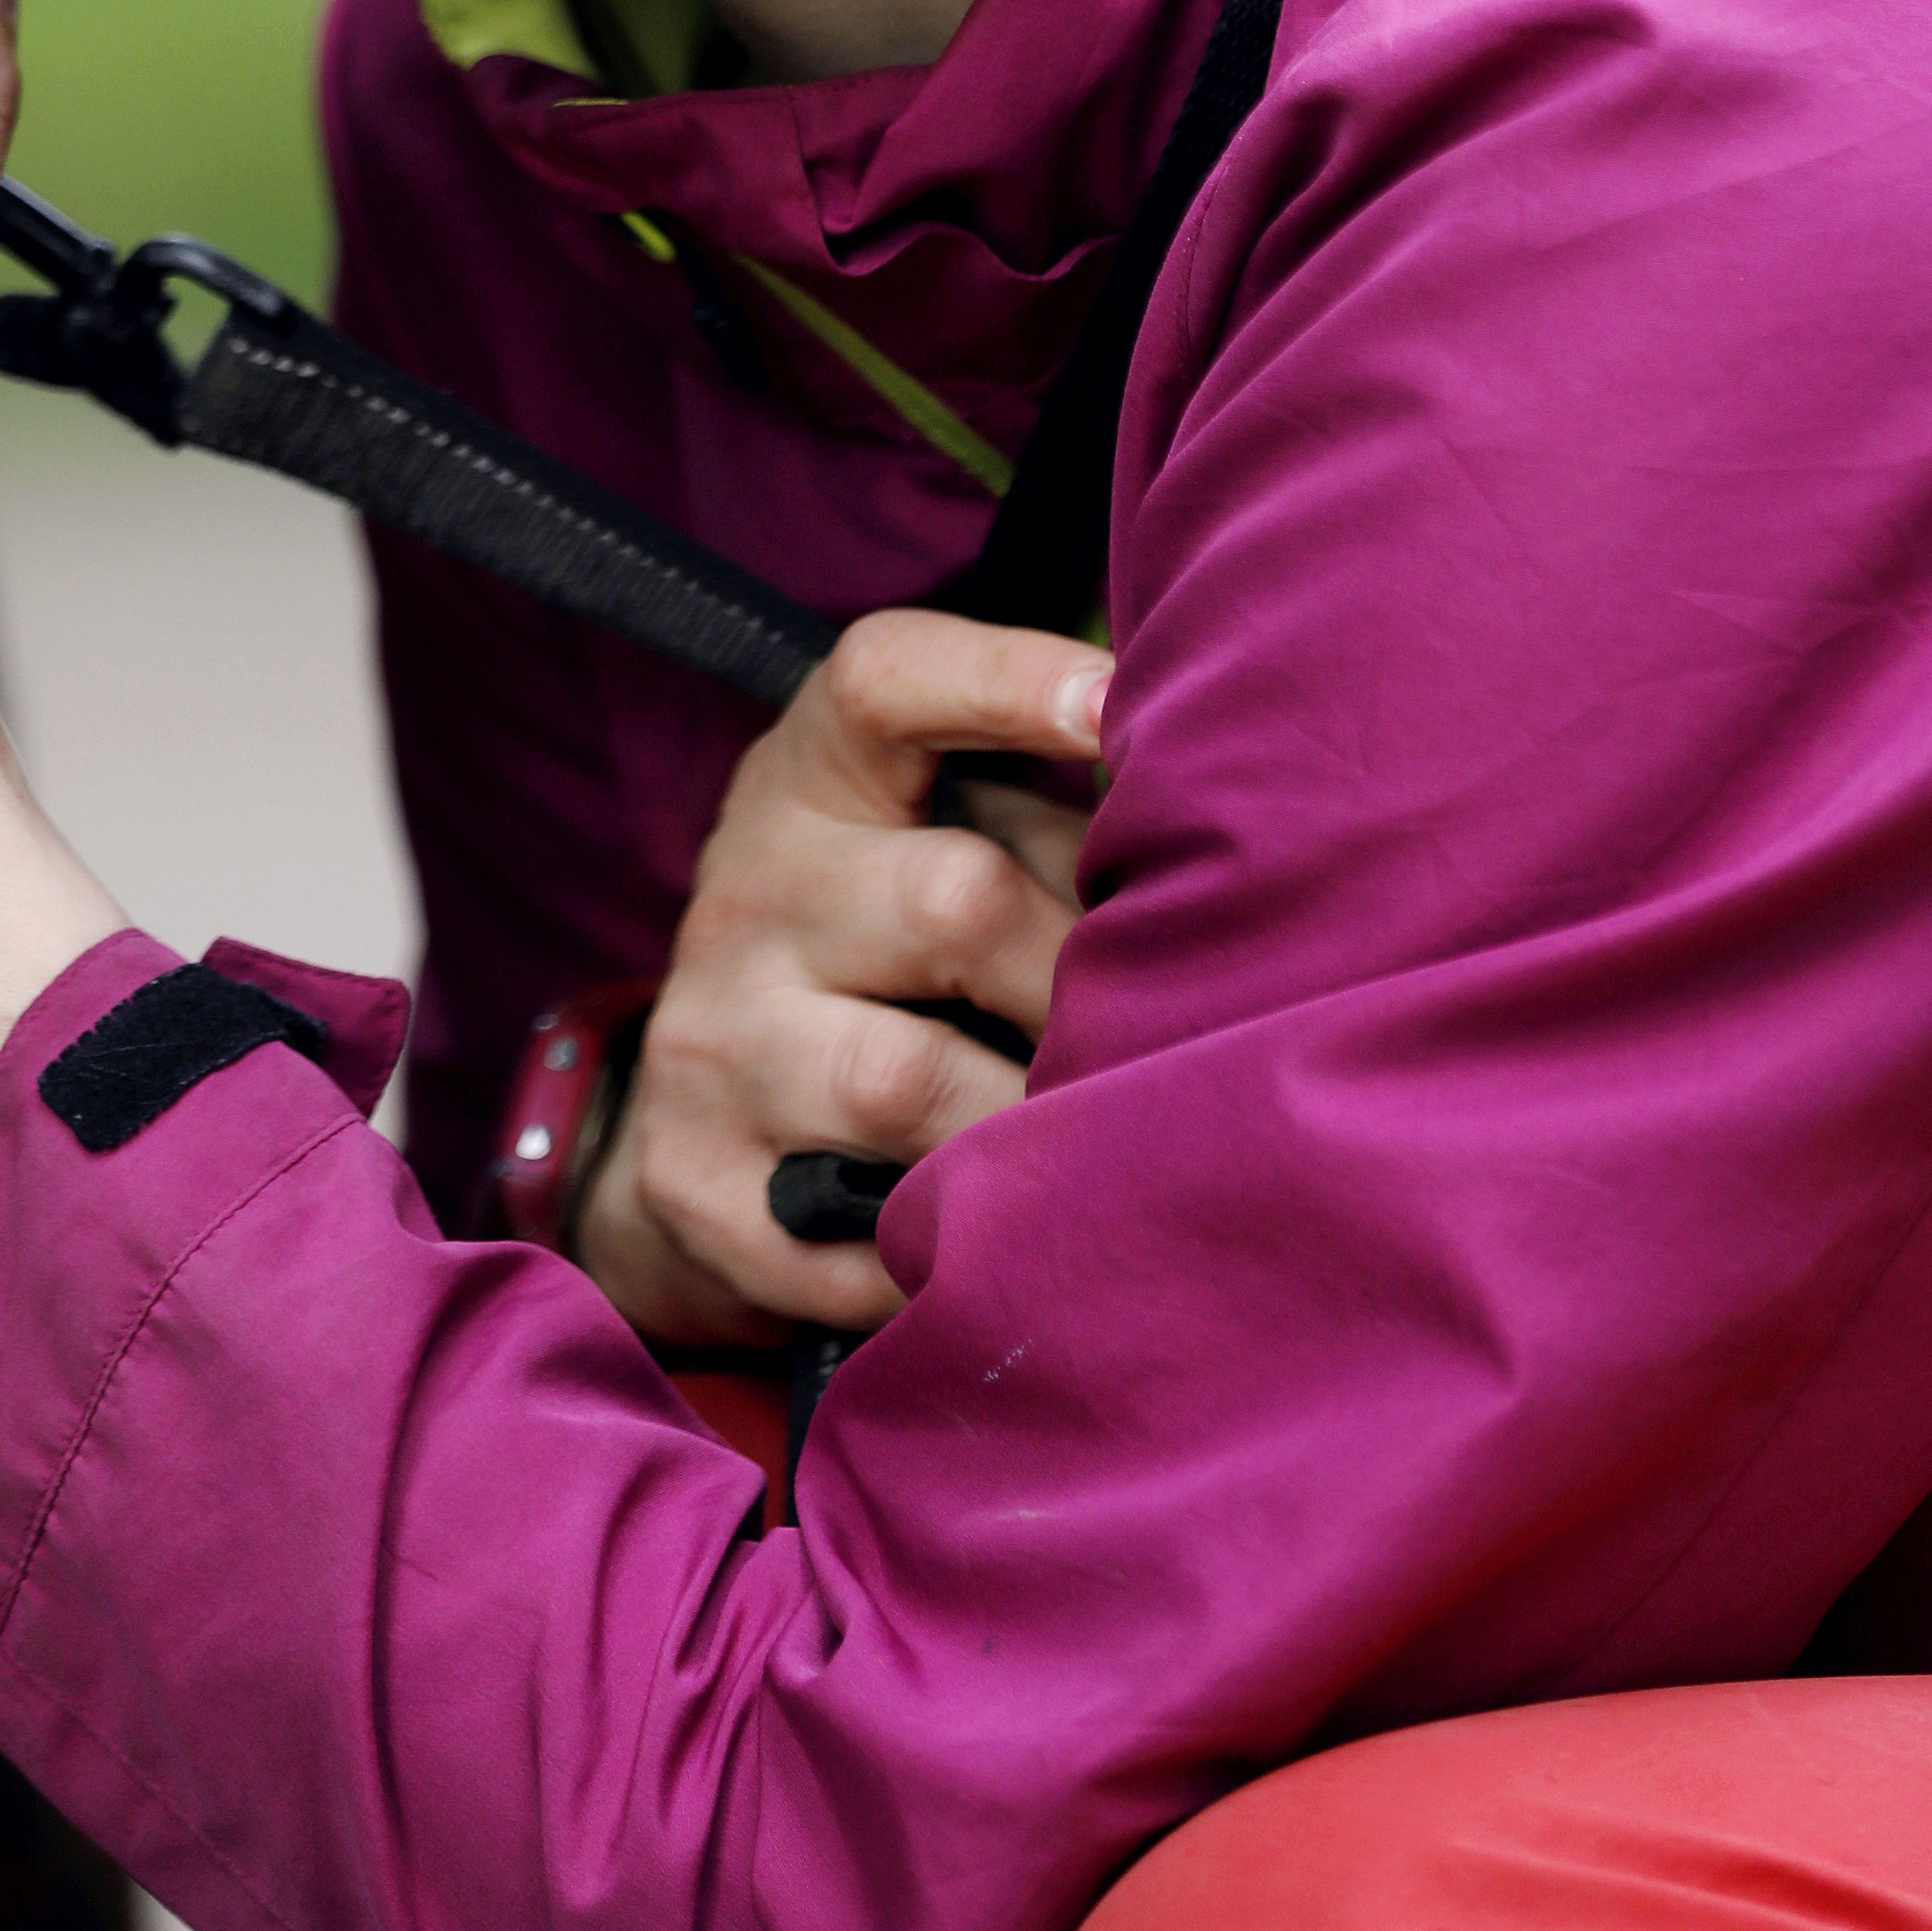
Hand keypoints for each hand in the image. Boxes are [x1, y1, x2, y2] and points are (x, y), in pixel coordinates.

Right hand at [575, 612, 1107, 1340]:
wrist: (712, 1097)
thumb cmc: (893, 933)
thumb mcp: (948, 836)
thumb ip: (1061, 827)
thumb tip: (1232, 847)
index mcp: (815, 777)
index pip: (883, 680)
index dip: (1005, 678)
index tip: (1115, 709)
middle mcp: (748, 891)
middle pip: (952, 900)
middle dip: (1077, 977)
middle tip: (1152, 1029)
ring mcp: (711, 1040)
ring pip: (904, 1084)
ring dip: (1029, 1125)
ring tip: (1098, 1148)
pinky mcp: (699, 1183)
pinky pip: (852, 1235)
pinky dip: (947, 1252)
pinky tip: (995, 1244)